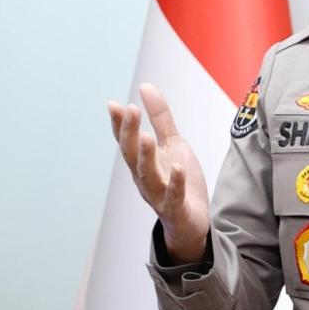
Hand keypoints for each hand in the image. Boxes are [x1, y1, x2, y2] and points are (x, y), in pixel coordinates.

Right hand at [108, 83, 209, 262]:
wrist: (193, 223)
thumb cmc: (179, 182)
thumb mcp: (172, 144)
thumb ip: (160, 118)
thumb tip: (145, 86)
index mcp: (141, 162)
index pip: (126, 141)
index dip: (119, 124)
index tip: (115, 104)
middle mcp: (144, 179)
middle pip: (131, 155)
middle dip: (129, 133)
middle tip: (130, 110)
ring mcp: (158, 195)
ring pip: (147, 176)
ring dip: (145, 157)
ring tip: (145, 137)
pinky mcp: (176, 209)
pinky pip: (173, 196)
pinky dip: (175, 183)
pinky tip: (179, 167)